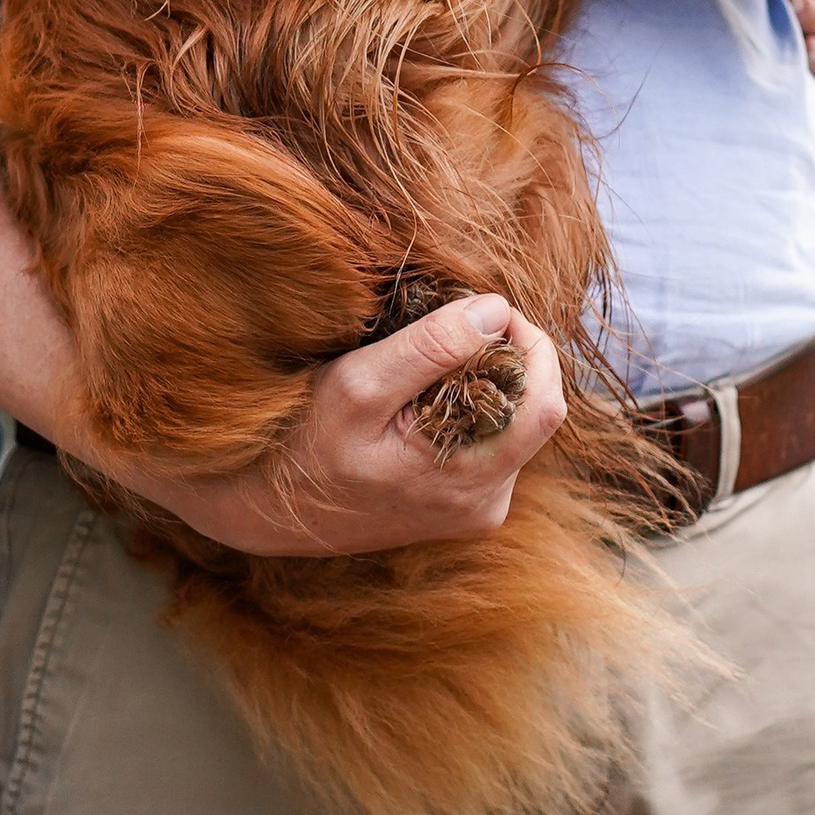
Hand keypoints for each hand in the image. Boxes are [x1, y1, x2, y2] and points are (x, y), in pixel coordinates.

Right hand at [135, 294, 569, 557]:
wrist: (269, 506)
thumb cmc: (304, 444)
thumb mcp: (357, 385)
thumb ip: (429, 349)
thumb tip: (496, 311)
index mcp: (470, 483)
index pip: (546, 404)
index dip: (527, 343)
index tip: (484, 308)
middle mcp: (485, 503)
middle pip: (536, 409)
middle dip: (508, 355)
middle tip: (459, 321)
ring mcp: (476, 505)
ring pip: (515, 420)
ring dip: (488, 377)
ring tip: (433, 359)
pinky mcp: (463, 500)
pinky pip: (493, 437)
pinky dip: (472, 402)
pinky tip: (427, 392)